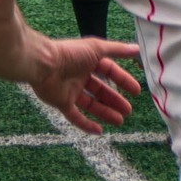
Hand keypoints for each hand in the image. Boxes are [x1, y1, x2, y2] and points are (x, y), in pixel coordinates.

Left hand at [26, 34, 140, 134]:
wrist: (44, 65)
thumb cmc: (70, 54)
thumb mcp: (96, 48)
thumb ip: (116, 49)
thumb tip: (136, 48)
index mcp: (87, 60)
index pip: (108, 70)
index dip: (122, 80)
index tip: (136, 91)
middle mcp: (79, 75)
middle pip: (100, 89)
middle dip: (114, 99)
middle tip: (128, 110)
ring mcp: (70, 90)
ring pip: (90, 104)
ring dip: (105, 112)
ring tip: (120, 121)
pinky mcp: (61, 102)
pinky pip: (75, 116)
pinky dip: (87, 124)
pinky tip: (99, 131)